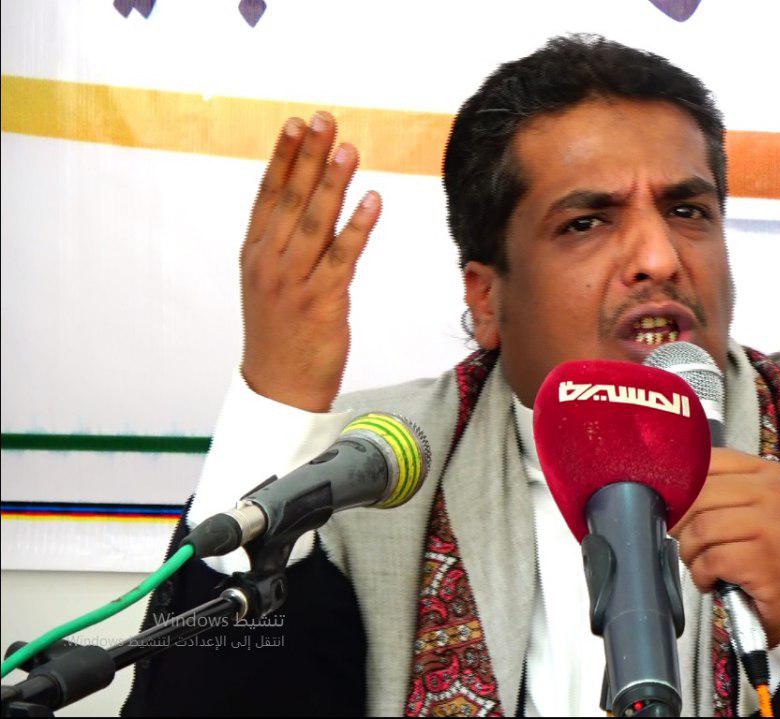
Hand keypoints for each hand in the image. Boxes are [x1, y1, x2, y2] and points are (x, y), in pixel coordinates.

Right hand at [239, 113, 380, 411]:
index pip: (269, 194)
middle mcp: (270, 262)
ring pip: (314, 222)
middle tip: (324, 120)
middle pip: (291, 199)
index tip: (296, 123)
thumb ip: (285, 242)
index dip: (284, 157)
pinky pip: (342, 257)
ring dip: (332, 183)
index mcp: (256, 253)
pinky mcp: (322, 301)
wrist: (278, 387)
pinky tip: (372, 201)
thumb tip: (308, 202)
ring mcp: (294, 281)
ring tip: (348, 149)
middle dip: (309, 156)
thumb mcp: (272, 280)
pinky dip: (357, 227)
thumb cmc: (281, 331)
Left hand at [670, 448, 779, 646]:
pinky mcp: (764, 558)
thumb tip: (662, 488)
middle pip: (700, 495)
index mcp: (766, 471)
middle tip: (689, 543)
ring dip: (690, 552)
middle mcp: (774, 492)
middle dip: (682, 524)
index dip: (681, 487)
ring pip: (702, 528)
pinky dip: (701, 574)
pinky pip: (711, 560)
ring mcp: (773, 525)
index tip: (675, 508)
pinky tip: (710, 579)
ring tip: (700, 562)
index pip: (707, 462)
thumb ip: (711, 489)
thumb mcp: (740, 508)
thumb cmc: (756, 548)